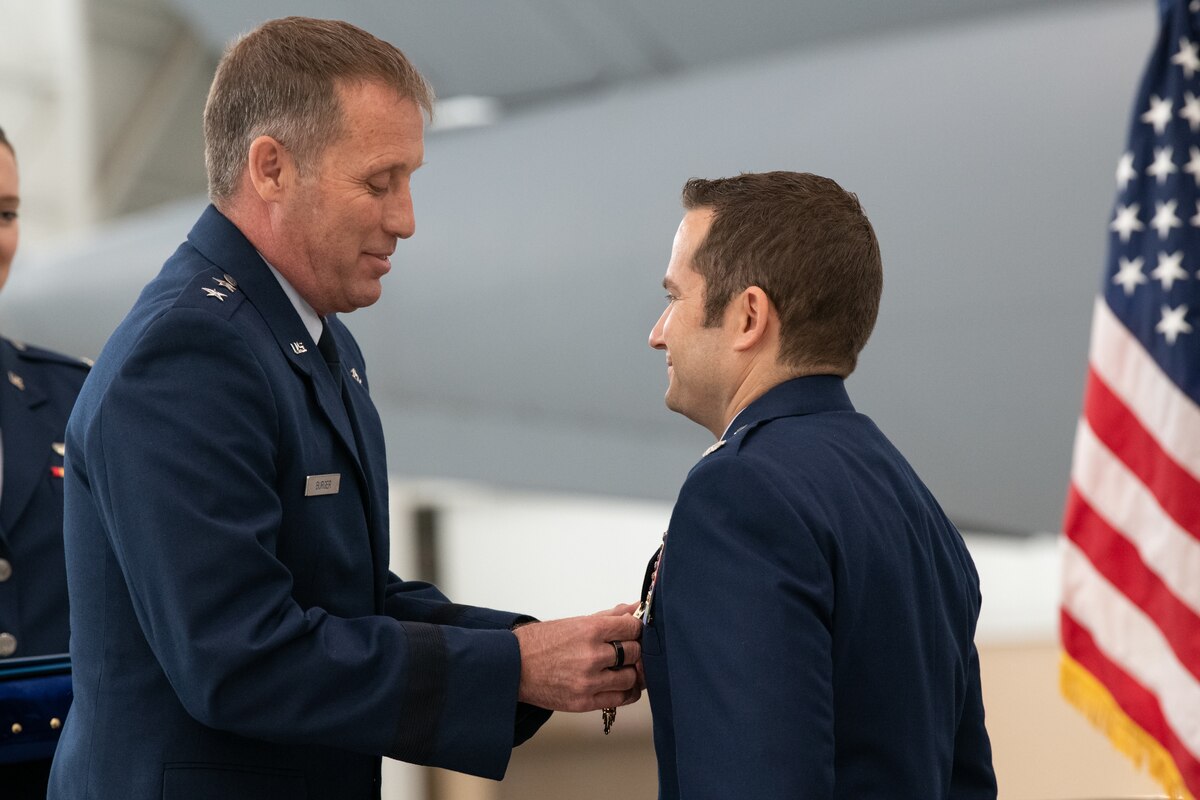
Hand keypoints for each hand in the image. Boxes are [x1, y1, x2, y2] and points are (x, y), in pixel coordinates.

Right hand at [513, 612, 641, 711]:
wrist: (513, 667)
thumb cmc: (540, 643)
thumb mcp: (575, 622)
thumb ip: (609, 616)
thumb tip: (634, 608)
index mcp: (590, 630)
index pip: (632, 627)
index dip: (635, 628)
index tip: (631, 631)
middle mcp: (592, 655)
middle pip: (634, 652)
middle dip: (632, 650)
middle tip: (624, 649)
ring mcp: (589, 681)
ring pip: (631, 677)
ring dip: (629, 672)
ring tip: (620, 668)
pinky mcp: (585, 702)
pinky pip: (621, 698)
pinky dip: (626, 691)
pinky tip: (620, 685)